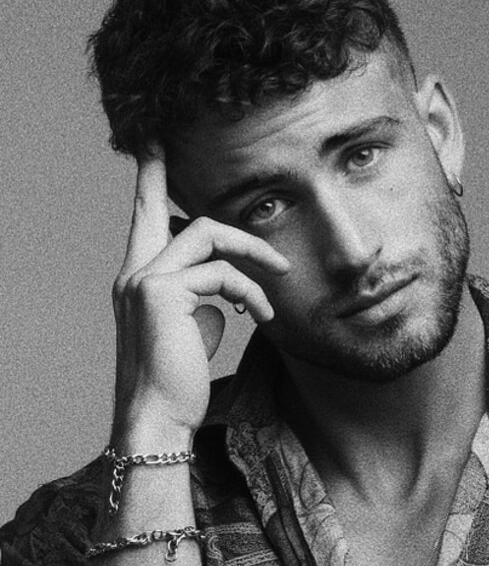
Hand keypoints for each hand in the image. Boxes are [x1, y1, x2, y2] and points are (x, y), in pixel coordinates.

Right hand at [111, 145, 289, 445]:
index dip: (148, 182)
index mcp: (138, 281)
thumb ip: (203, 303)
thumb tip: (226, 297)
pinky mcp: (162, 294)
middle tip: (197, 175)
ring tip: (278, 275)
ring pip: (205, 235)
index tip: (152, 147)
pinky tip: (262, 315)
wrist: (159, 418)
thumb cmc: (178, 382)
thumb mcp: (192, 333)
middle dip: (188, 191)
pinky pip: (221, 273)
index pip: (142, 221)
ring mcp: (144, 280)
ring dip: (251, 251)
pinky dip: (250, 291)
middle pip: (170, 213)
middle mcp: (133, 274)